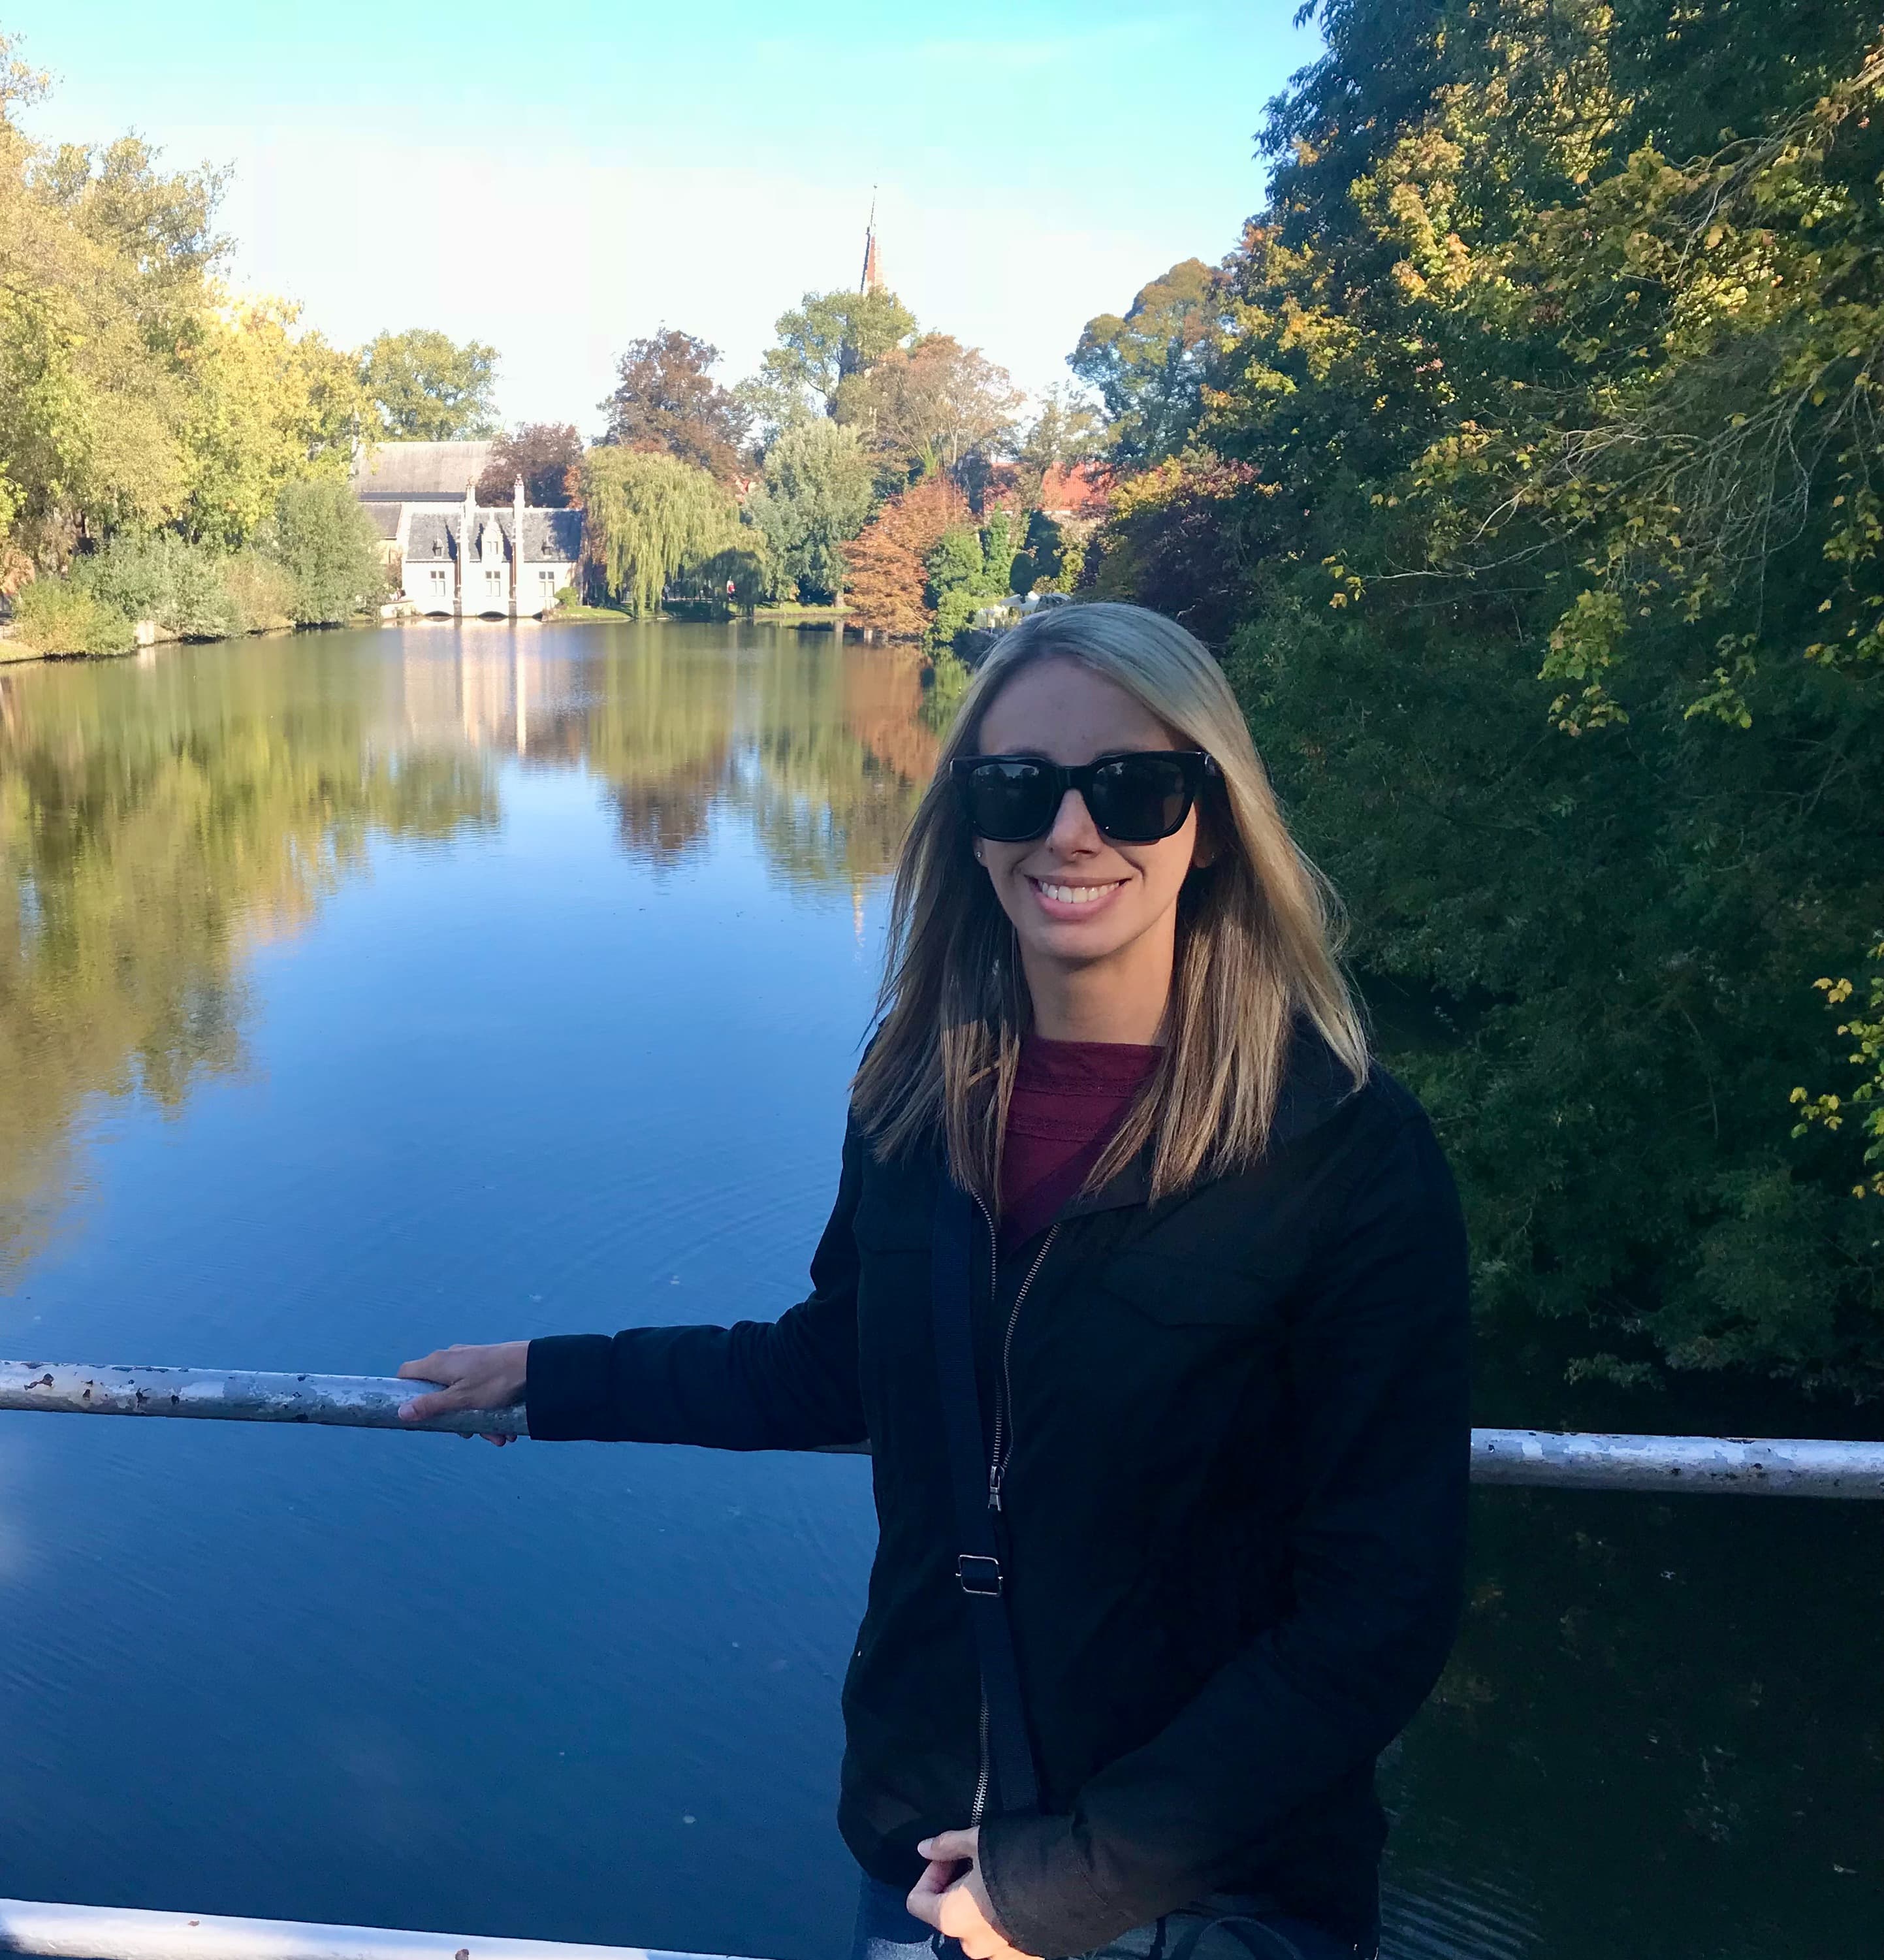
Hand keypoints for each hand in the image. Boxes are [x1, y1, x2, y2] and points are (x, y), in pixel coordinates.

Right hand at [397, 1342, 528, 1445]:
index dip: (404, 1393)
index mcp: (438, 1363)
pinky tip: (504, 1429)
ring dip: (476, 1420)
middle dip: (452, 1418)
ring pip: (462, 1396)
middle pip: (437, 1392)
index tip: (412, 1413)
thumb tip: (401, 1413)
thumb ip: (431, 1406)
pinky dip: (488, 1410)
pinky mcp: (486, 1366)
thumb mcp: (461, 1399)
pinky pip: (479, 1391)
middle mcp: (450, 1359)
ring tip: (496, 1437)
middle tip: (468, 1434)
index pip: (407, 1373)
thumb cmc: (495, 1381)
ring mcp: (469, 1362)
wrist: (535, 1365)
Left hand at [907, 1827, 1040, 1959]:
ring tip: (1002, 1880)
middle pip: (949, 1916)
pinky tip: (1022, 1897)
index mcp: (951, 1919)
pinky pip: (1004, 1939)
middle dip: (957, 1888)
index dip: (931, 1874)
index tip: (952, 1856)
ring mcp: (1000, 1955)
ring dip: (982, 1906)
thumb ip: (947, 1846)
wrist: (1079, 1881)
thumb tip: (923, 1848)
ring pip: (977, 1929)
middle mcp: (971, 1945)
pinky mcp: (1026, 1956)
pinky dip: (1005, 1920)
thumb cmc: (1018, 1858)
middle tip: (978, 1863)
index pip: (917, 1902)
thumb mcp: (978, 1840)